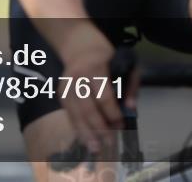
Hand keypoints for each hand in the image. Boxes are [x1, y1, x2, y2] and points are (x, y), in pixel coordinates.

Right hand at [58, 24, 123, 155]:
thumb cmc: (106, 55)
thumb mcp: (125, 63)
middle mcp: (77, 78)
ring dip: (85, 132)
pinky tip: (85, 138)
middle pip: (87, 108)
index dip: (112, 113)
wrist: (78, 44)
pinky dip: (77, 127)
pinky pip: (69, 113)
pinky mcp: (60, 92)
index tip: (121, 125)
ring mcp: (66, 86)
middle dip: (99, 127)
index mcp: (94, 68)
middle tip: (110, 142)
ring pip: (75, 113)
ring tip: (94, 148)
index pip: (103, 96)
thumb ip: (130, 85)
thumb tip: (131, 109)